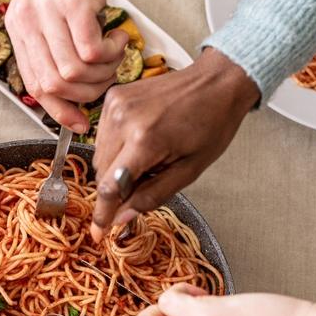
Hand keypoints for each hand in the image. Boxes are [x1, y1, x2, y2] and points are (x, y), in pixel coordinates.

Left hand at [5, 0, 127, 131]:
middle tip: (105, 79)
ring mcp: (50, 12)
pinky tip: (116, 38)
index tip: (78, 121)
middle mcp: (29, 21)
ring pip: (73, 74)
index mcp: (19, 27)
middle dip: (85, 95)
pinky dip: (110, 55)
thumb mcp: (51, 9)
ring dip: (102, 74)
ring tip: (113, 56)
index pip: (33, 85)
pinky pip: (91, 52)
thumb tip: (70, 86)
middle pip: (53, 86)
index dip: (58, 111)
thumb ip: (53, 43)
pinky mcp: (75, 3)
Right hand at [91, 48, 258, 240]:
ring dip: (114, 168)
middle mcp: (124, 120)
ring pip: (98, 156)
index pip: (110, 187)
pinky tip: (138, 143)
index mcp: (145, 141)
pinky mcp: (112, 97)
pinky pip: (102, 136)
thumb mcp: (189, 171)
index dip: (102, 214)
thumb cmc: (211, 125)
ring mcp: (115, 105)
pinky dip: (115, 148)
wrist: (216, 82)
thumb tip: (121, 219)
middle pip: (101, 173)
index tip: (99, 233)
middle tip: (143, 184)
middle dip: (116, 188)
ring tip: (145, 160)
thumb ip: (152, 196)